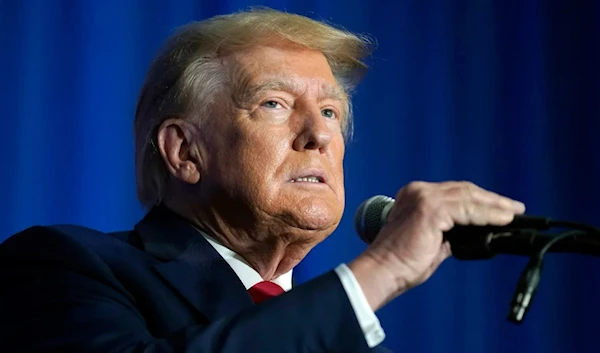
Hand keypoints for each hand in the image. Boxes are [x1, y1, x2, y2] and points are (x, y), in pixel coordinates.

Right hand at [349, 181, 525, 310]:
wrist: (384, 271)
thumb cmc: (402, 262)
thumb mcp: (432, 241)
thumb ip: (450, 232)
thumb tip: (476, 233)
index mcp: (415, 196)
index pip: (454, 192)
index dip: (480, 199)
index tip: (501, 208)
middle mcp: (418, 191)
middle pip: (464, 190)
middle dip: (492, 200)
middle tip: (515, 208)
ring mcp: (424, 197)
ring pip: (468, 197)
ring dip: (494, 206)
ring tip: (515, 214)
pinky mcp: (431, 209)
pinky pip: (468, 209)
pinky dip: (488, 215)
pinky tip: (503, 220)